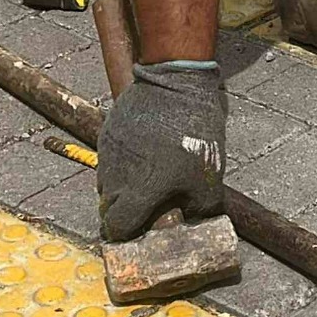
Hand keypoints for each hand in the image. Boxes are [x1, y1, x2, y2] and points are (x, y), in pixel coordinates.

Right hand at [96, 61, 225, 241]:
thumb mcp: (209, 175)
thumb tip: (195, 218)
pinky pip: (110, 159)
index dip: (128, 233)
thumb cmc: (194, 131)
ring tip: (147, 176)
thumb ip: (201, 206)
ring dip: (123, 187)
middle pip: (109, 208)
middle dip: (126, 211)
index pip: (117, 227)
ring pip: (107, 184)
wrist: (176, 83)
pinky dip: (122, 164)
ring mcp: (110, 152)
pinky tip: (144, 154)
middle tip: (149, 203)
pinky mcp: (109, 133)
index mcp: (139, 190)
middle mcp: (117, 174)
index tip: (142, 228)